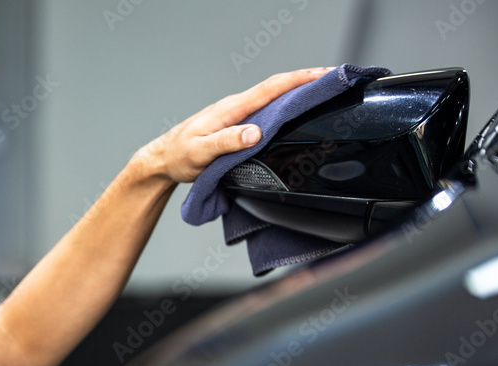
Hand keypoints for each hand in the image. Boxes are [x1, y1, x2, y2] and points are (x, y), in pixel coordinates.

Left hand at [137, 67, 332, 183]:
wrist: (163, 159)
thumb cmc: (178, 156)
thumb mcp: (200, 153)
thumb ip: (227, 142)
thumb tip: (255, 133)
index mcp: (231, 109)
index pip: (271, 88)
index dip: (300, 80)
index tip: (324, 75)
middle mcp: (236, 107)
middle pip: (278, 88)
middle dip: (307, 80)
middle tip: (334, 80)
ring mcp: (237, 114)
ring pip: (273, 98)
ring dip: (298, 92)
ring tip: (323, 92)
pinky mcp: (237, 124)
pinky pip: (266, 110)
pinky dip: (285, 105)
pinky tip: (295, 110)